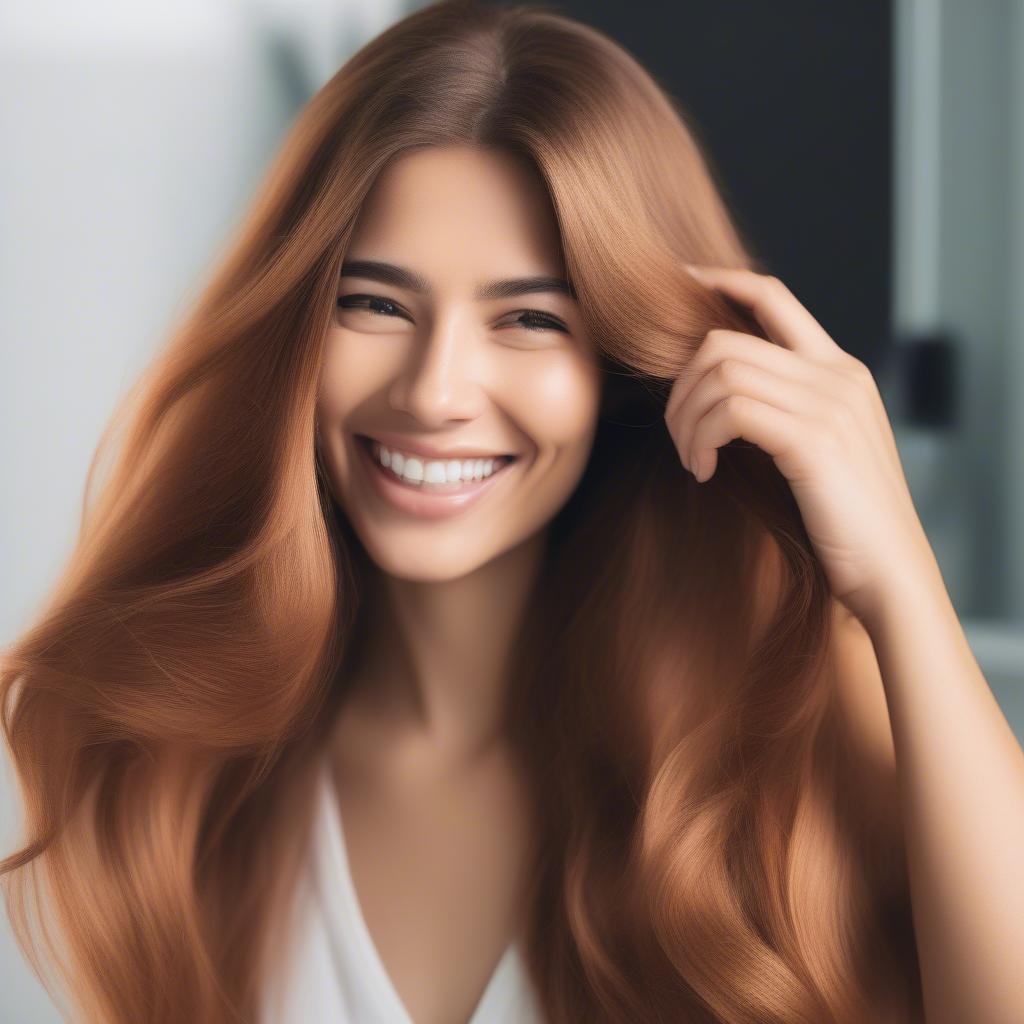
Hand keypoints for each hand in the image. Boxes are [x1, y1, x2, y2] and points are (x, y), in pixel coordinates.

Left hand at [664, 264, 941, 623]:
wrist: (889, 571)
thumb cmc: (844, 519)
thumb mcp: (820, 447)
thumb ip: (785, 407)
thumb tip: (718, 389)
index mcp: (839, 369)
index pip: (774, 297)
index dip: (720, 282)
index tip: (679, 287)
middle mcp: (836, 375)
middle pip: (725, 341)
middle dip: (681, 387)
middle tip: (678, 435)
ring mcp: (828, 404)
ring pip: (720, 374)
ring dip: (686, 420)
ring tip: (693, 460)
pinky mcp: (813, 439)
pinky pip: (730, 412)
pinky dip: (702, 440)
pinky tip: (706, 473)